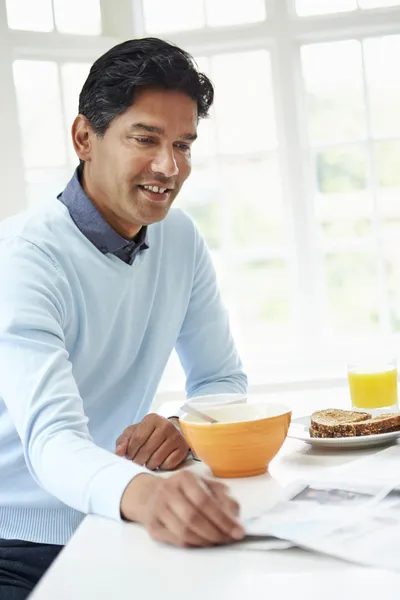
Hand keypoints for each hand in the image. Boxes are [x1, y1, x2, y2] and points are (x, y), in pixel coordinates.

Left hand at [115, 413, 188, 470]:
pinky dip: (161, 467)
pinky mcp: (183, 448)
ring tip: (147, 462)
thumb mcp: (132, 434)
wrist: (168, 434)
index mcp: (152, 419)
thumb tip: (119, 452)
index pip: (137, 439)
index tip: (129, 457)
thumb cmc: (147, 434)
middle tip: (137, 462)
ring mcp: (176, 437)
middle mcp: (166, 425)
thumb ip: (123, 442)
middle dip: (138, 460)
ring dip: (149, 465)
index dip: (130, 452)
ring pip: (157, 459)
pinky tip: (159, 462)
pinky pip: (168, 464)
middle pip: (147, 450)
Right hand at [120, 471, 244, 547]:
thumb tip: (235, 516)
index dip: (223, 518)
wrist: (151, 495)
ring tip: (218, 541)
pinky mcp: (153, 527)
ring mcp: (158, 509)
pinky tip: (203, 543)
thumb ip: (223, 496)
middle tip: (229, 539)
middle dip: (216, 532)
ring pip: (184, 531)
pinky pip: (176, 541)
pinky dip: (193, 545)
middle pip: (193, 517)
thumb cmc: (184, 490)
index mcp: (184, 478)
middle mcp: (168, 491)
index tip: (238, 531)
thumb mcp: (206, 485)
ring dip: (206, 540)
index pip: (204, 500)